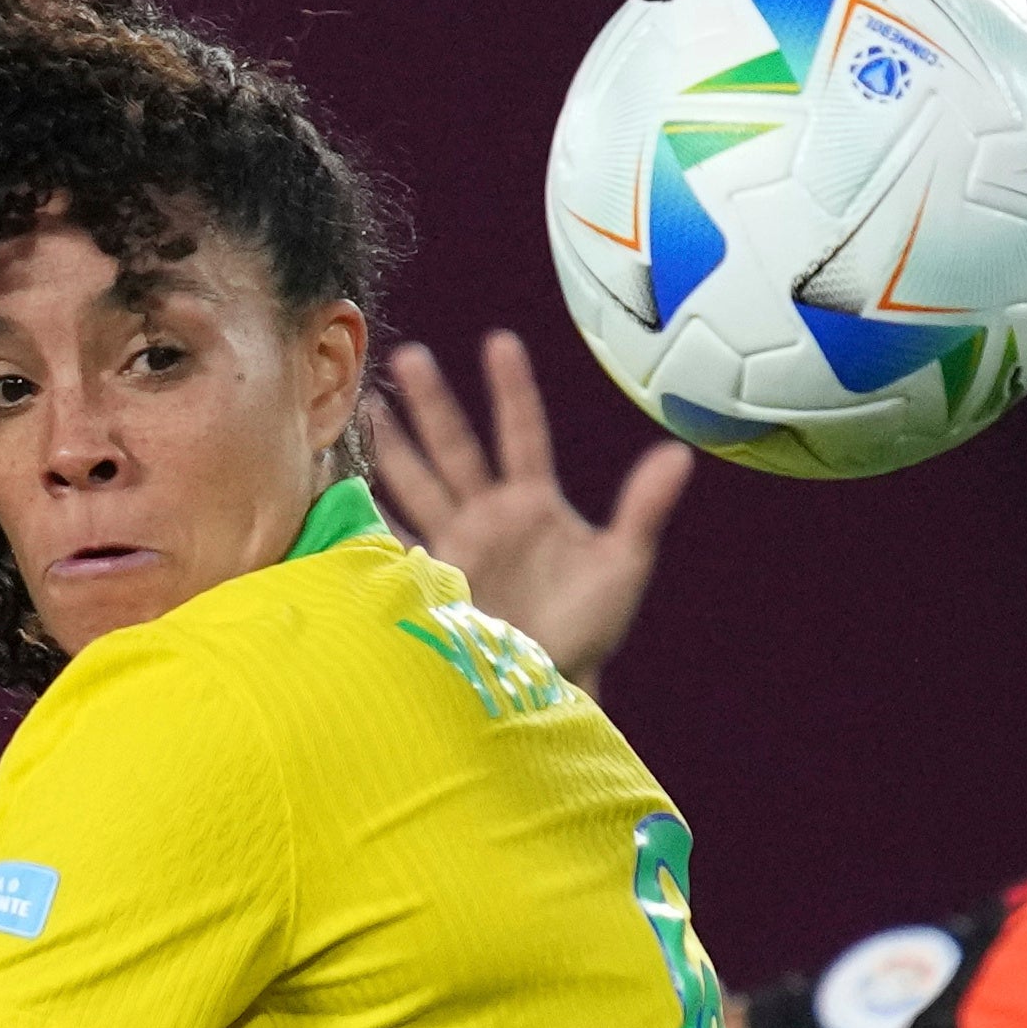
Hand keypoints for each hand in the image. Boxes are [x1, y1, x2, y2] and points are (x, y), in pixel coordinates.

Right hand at [366, 330, 691, 687]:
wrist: (553, 685)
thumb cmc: (589, 627)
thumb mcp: (623, 564)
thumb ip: (644, 508)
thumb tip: (679, 455)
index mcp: (532, 501)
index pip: (521, 432)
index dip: (511, 390)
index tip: (499, 343)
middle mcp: (489, 515)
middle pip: (457, 446)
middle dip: (433, 403)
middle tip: (408, 356)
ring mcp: (458, 545)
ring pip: (419, 482)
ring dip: (393, 446)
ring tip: (366, 404)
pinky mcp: (435, 579)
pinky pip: (399, 543)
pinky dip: (374, 522)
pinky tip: (347, 493)